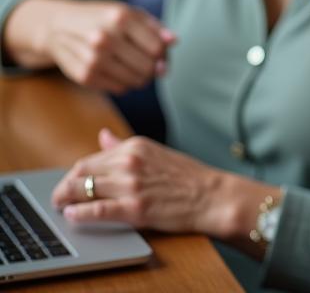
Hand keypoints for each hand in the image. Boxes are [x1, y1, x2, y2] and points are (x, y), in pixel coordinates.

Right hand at [8, 0, 175, 92]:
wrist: (59, 27)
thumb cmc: (103, 18)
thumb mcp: (129, 13)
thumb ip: (155, 27)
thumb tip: (174, 42)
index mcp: (121, 17)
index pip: (157, 48)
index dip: (164, 55)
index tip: (161, 55)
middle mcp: (106, 38)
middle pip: (148, 67)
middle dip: (155, 69)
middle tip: (151, 65)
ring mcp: (93, 58)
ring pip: (135, 81)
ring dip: (142, 78)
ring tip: (136, 67)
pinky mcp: (84, 76)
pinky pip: (119, 89)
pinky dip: (124, 83)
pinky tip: (119, 71)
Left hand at [52, 130, 225, 233]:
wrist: (210, 194)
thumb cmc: (186, 175)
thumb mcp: (155, 152)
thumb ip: (125, 145)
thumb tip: (103, 135)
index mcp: (135, 145)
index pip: (91, 158)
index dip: (75, 174)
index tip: (70, 184)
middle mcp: (130, 162)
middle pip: (81, 172)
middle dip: (64, 186)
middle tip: (58, 197)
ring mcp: (131, 185)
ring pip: (83, 189)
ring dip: (65, 199)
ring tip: (61, 207)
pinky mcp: (134, 208)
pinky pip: (96, 210)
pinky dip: (79, 214)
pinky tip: (72, 216)